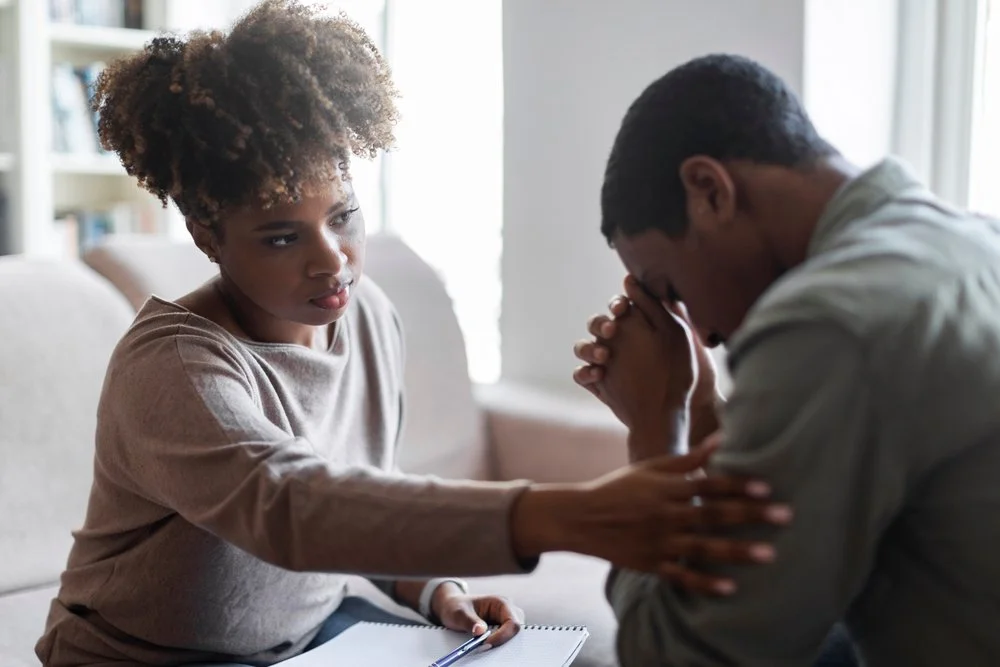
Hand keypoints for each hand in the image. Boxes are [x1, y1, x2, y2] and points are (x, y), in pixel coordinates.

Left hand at [431, 584, 524, 647]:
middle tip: (483, 645)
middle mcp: (507, 611)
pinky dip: (496, 644)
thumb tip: (481, 632)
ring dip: (499, 642)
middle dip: (502, 640)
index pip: (512, 622)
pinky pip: (505, 639)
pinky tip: (483, 643)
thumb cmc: (456, 606)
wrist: (452, 607)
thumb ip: (470, 621)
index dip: (503, 635)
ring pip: (512, 636)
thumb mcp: (459, 613)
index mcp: (501, 602)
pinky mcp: (502, 629)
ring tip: (481, 643)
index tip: (486, 643)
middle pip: (515, 630)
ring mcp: (506, 620)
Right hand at [510, 440, 792, 595]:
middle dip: (750, 514)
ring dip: (737, 550)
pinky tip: (730, 587)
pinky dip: (704, 582)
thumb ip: (688, 459)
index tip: (766, 485)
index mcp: (666, 488)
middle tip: (785, 515)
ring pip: (703, 547)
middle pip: (713, 513)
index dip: (736, 484)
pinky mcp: (651, 564)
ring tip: (769, 554)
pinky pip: (681, 576)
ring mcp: (658, 541)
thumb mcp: (651, 468)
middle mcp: (665, 514)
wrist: (581, 518)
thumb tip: (722, 439)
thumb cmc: (620, 488)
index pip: (707, 484)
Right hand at [573, 276, 719, 411]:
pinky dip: (584, 372)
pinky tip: (598, 375)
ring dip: (588, 348)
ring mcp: (606, 363)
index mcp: (638, 328)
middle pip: (597, 324)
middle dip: (599, 325)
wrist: (673, 413)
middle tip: (612, 331)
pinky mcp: (598, 384)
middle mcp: (619, 343)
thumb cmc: (680, 372)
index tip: (622, 308)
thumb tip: (629, 279)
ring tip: (604, 358)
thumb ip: (653, 306)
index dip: (617, 304)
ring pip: (584, 347)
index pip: (619, 307)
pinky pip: (581, 374)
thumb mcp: (674, 334)